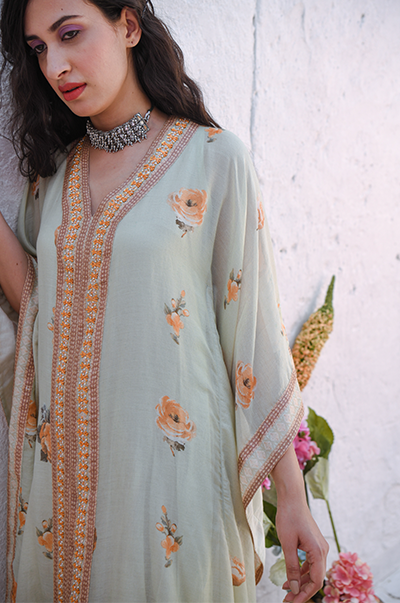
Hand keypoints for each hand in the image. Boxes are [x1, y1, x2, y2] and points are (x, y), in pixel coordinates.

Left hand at [270, 445, 328, 602]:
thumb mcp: (287, 544)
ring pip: (313, 571)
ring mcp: (320, 546)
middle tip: (287, 599)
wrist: (292, 497)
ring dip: (301, 581)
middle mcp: (323, 550)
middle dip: (302, 590)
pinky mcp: (314, 543)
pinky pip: (310, 562)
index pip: (315, 582)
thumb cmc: (289, 517)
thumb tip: (295, 588)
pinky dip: (301, 570)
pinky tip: (290, 576)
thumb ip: (291, 567)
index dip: (304, 595)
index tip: (291, 602)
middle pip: (315, 578)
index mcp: (319, 552)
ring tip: (286, 589)